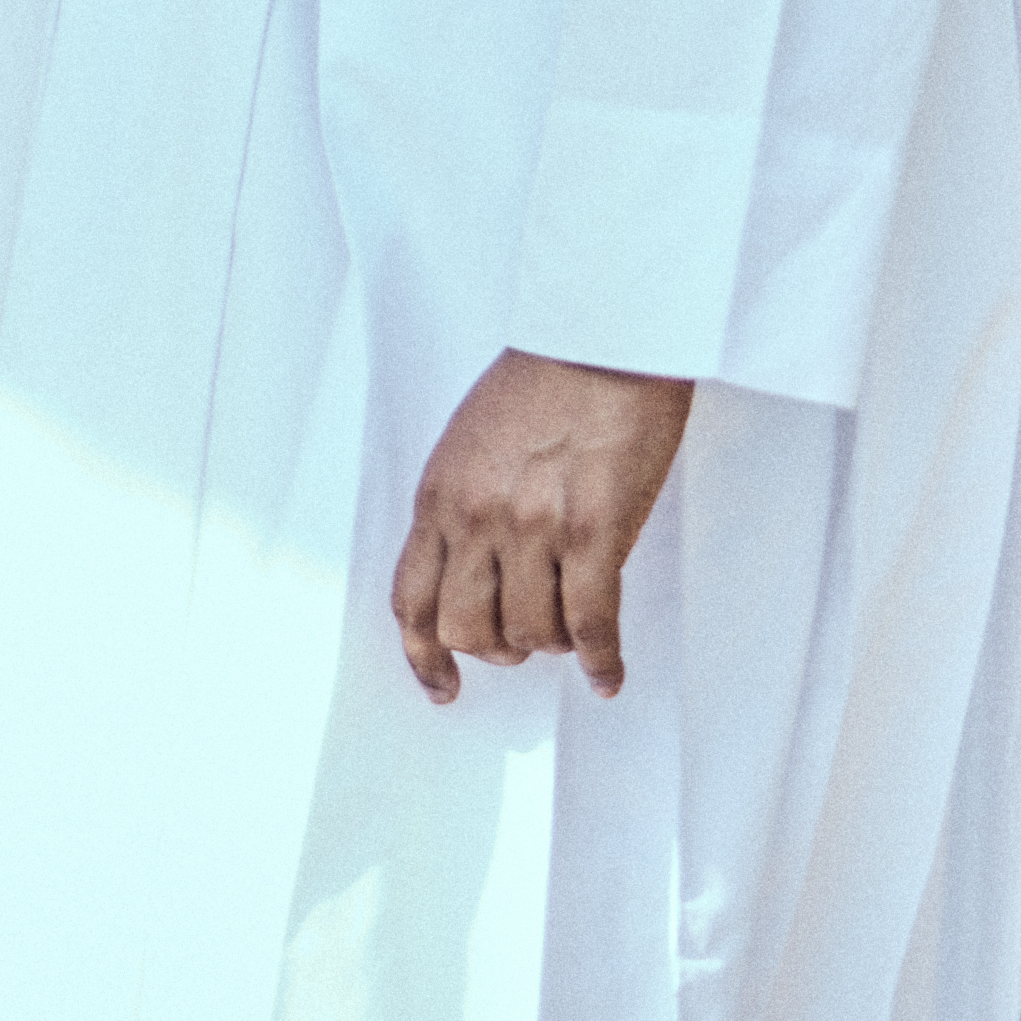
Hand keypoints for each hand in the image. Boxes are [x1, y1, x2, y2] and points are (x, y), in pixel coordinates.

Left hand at [389, 355, 693, 703]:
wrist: (601, 335)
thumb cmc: (543, 380)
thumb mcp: (470, 443)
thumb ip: (463, 506)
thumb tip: (476, 572)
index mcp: (439, 496)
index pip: (411, 599)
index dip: (425, 655)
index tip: (441, 686)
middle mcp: (475, 518)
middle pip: (467, 629)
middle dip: (496, 649)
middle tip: (525, 642)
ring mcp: (532, 526)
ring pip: (531, 634)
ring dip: (553, 645)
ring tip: (574, 631)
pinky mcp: (593, 530)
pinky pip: (590, 623)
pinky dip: (601, 660)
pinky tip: (609, 675)